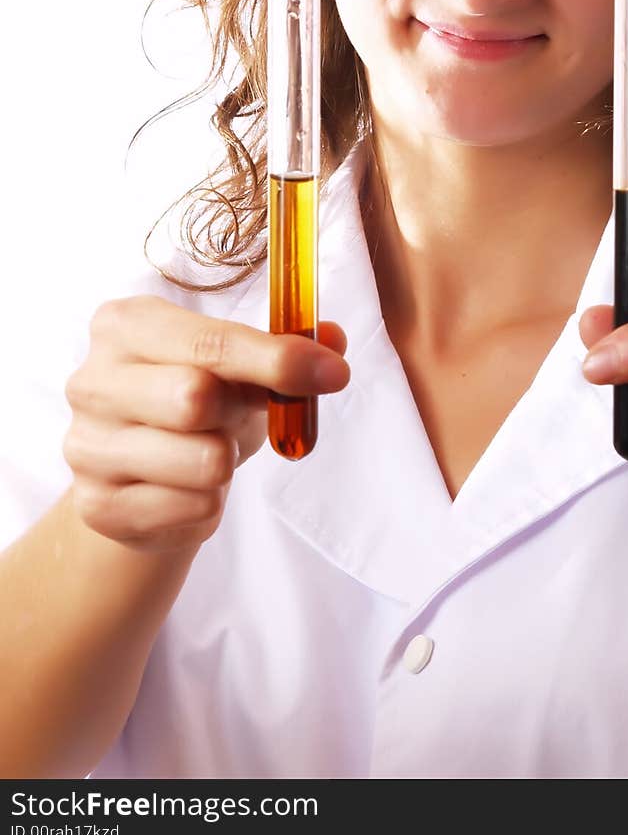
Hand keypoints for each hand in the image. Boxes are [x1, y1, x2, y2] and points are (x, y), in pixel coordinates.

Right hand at [63, 296, 349, 552]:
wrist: (140, 474)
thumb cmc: (193, 401)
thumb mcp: (237, 366)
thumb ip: (287, 347)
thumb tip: (334, 339)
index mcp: (125, 325)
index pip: (209, 342)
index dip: (278, 359)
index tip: (333, 372)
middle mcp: (93, 380)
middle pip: (195, 398)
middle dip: (238, 413)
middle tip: (239, 415)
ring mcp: (86, 446)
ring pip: (203, 462)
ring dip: (227, 462)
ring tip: (209, 452)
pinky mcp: (97, 506)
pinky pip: (195, 509)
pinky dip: (212, 502)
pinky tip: (188, 488)